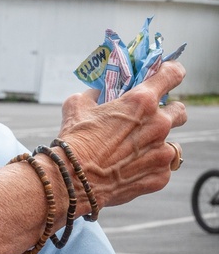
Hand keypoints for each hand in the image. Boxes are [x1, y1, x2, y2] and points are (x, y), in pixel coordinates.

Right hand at [58, 60, 186, 208]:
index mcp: (141, 102)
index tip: (168, 75)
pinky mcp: (161, 176)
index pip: (173, 74)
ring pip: (172, 143)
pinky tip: (128, 169)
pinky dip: (148, 167)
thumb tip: (96, 94)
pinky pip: (162, 167)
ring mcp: (162, 152)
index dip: (171, 72)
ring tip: (134, 151)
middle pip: (180, 111)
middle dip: (168, 112)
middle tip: (149, 119)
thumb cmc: (74, 140)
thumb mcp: (76, 106)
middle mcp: (159, 125)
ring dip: (157, 144)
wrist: (73, 180)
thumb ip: (92, 96)